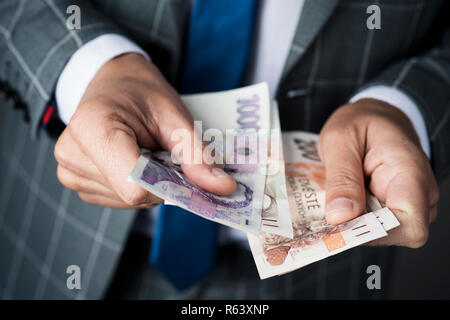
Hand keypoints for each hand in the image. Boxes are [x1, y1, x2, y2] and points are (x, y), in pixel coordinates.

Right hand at [54, 53, 235, 208]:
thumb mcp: (174, 115)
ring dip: (149, 184)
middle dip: (161, 181)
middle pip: (133, 194)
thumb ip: (197, 154)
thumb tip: (223, 188)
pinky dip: (136, 186)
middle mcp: (71, 153)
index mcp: (93, 128)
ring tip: (146, 152)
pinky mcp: (74, 180)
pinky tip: (134, 161)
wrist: (112, 82)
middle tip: (166, 153)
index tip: (187, 170)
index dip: (169, 184)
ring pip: (127, 201)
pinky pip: (117, 199)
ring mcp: (69, 170)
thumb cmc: (141, 93)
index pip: (135, 185)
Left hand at [319, 99, 438, 247]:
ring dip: (353, 222)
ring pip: (382, 233)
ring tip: (332, 198)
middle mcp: (419, 193)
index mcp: (409, 171)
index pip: (409, 224)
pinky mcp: (395, 209)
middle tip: (326, 209)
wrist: (376, 116)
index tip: (340, 223)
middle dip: (357, 227)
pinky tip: (339, 201)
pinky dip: (354, 218)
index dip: (374, 232)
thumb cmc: (362, 122)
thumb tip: (340, 217)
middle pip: (394, 233)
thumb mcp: (341, 139)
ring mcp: (410, 204)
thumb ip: (342, 177)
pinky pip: (375, 225)